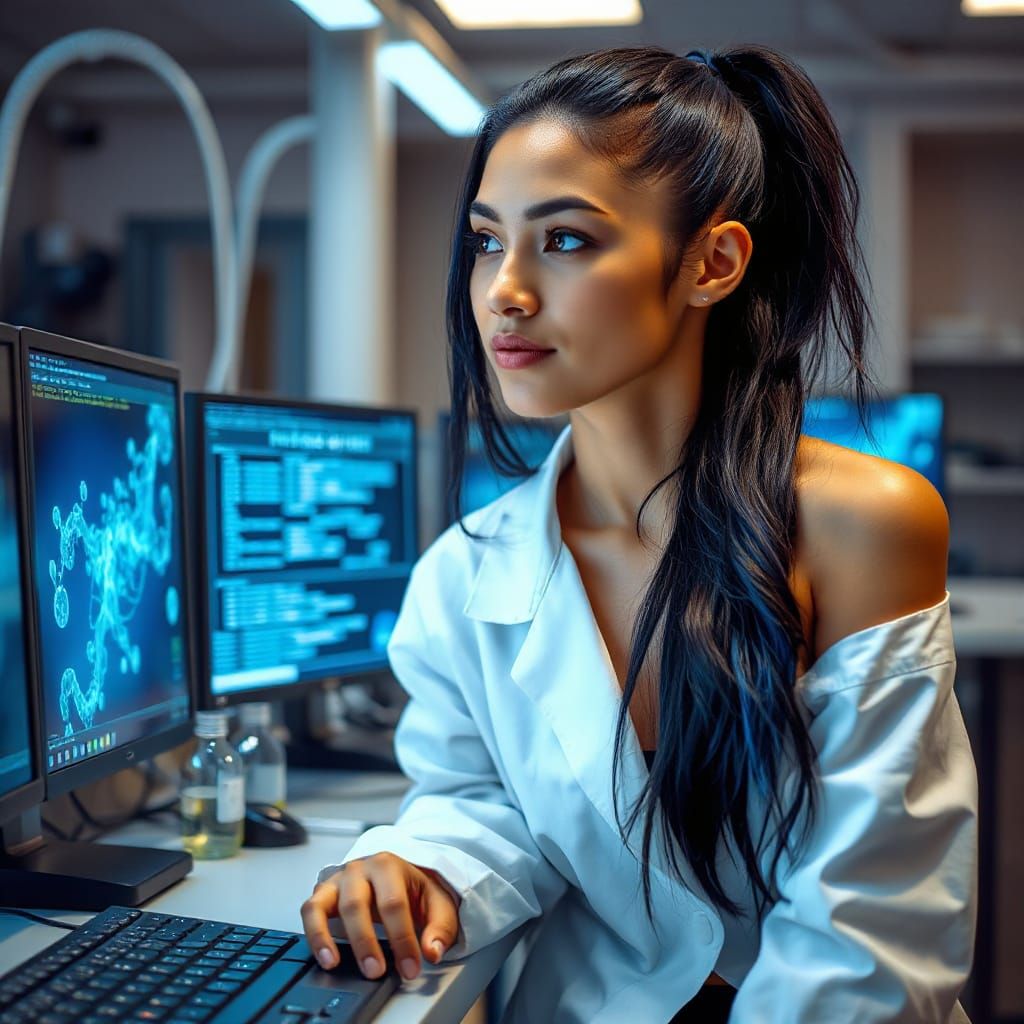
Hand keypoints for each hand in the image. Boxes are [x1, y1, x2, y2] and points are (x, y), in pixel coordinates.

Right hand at [301, 852, 459, 982]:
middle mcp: (361, 869)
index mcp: (390, 866)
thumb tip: (432, 951)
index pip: (394, 903)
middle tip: (376, 971)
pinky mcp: (324, 893)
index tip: (410, 968)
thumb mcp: (437, 904)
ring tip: (335, 964)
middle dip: (366, 941)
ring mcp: (339, 880)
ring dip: (328, 936)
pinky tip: (324, 957)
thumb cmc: (415, 891)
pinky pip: (310, 910)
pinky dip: (313, 934)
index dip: (402, 939)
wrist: (398, 875)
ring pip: (326, 905)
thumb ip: (440, 928)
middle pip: (357, 904)